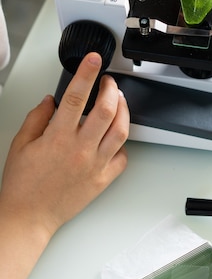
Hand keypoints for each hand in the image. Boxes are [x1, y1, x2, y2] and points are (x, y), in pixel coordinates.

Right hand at [0, 52, 128, 236]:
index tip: (94, 60)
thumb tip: (51, 100)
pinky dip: (123, 143)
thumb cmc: (22, 184)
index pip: (75, 96)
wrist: (29, 217)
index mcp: (57, 138)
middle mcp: (80, 149)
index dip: (86, 73)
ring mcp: (96, 165)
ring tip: (119, 101)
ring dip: (124, 111)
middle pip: (106, 110)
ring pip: (121, 130)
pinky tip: (116, 136)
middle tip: (109, 81)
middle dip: (111, 89)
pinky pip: (123, 156)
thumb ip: (37, 118)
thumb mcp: (20, 145)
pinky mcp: (104, 179)